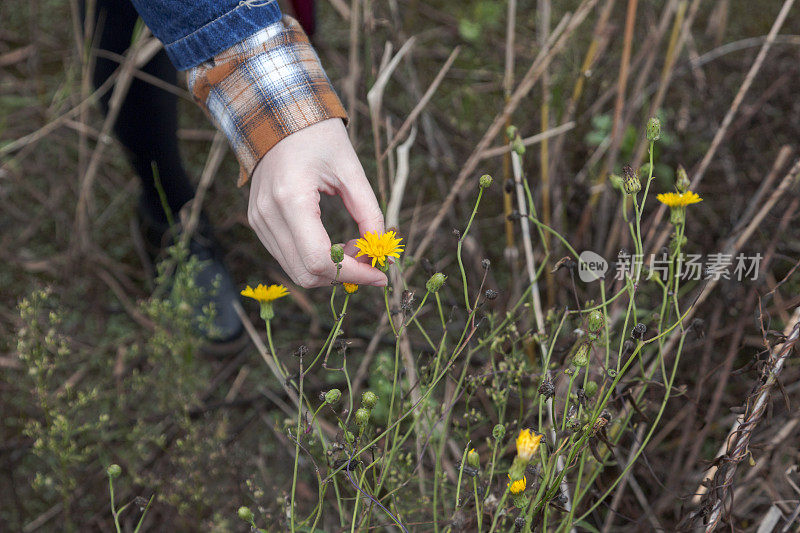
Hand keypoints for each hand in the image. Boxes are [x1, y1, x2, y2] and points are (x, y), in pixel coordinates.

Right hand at [247, 118, 386, 287]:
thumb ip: (369, 213)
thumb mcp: (352, 170)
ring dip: (330, 269)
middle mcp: (268, 215)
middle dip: (343, 275)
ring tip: (353, 244)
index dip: (353, 275)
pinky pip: (288, 257)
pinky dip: (315, 259)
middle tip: (369, 258)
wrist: (278, 114)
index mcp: (291, 199)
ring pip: (296, 271)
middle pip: (306, 274)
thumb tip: (382, 251)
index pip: (320, 260)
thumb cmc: (319, 136)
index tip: (380, 275)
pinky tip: (334, 242)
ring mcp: (259, 220)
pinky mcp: (258, 222)